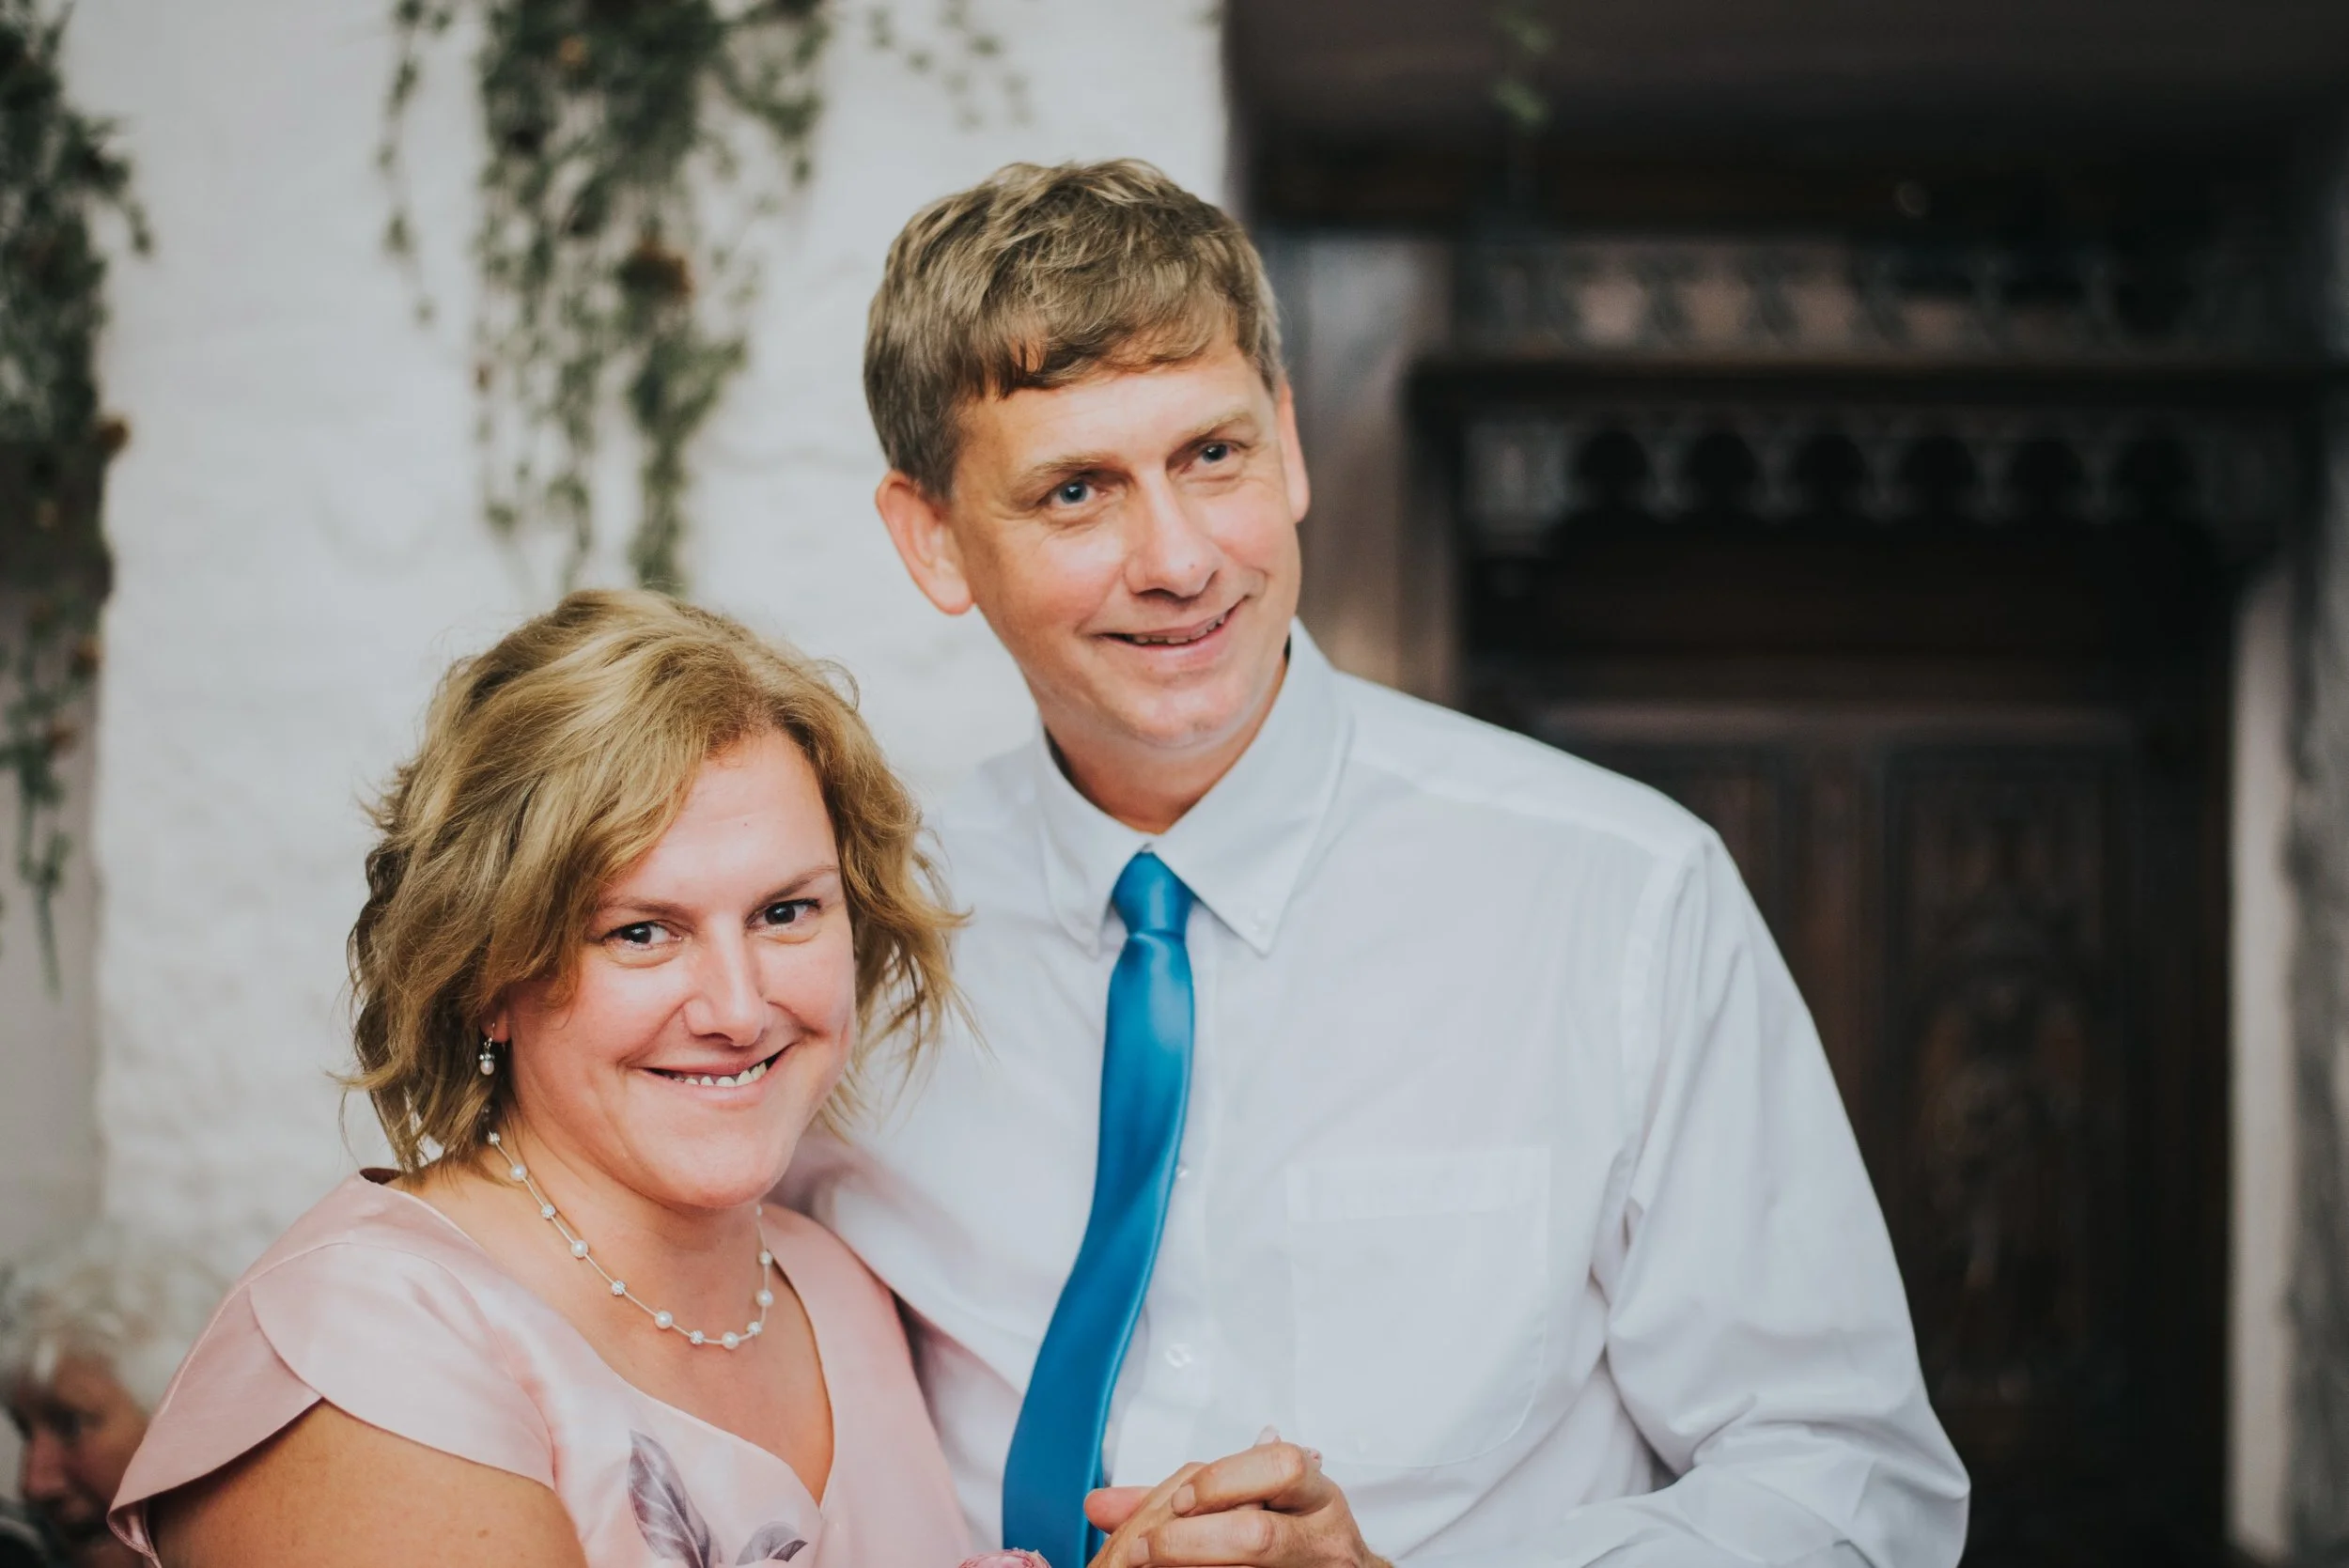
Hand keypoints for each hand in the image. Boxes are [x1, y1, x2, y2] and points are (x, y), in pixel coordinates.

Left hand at [1087, 1440, 1386, 1567]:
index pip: (1279, 1467)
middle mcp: (1324, 1537)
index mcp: (1313, 1494)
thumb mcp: (1254, 1499)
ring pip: (1255, 1564)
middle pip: (1259, 1536)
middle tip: (1148, 1548)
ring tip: (1153, 1563)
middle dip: (1192, 1542)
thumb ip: (1182, 1496)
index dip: (1222, 1480)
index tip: (1180, 1499)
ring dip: (1194, 1565)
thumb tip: (1099, 1504)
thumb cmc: (1293, 1534)